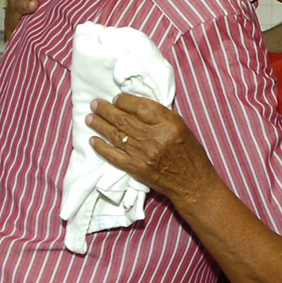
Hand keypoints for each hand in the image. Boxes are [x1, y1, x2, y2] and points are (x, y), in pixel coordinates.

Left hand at [85, 94, 215, 207]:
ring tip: (90, 118)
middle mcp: (154, 138)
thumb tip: (134, 106)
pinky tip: (92, 140)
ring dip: (99, 125)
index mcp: (168, 124)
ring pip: (115, 135)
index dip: (124, 100)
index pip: (140, 106)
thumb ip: (160, 116)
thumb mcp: (181, 127)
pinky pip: (112, 155)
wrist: (192, 183)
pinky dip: (100, 147)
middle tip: (95, 104)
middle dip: (106, 110)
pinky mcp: (135, 168)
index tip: (116, 98)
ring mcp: (142, 154)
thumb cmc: (189, 153)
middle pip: (123, 119)